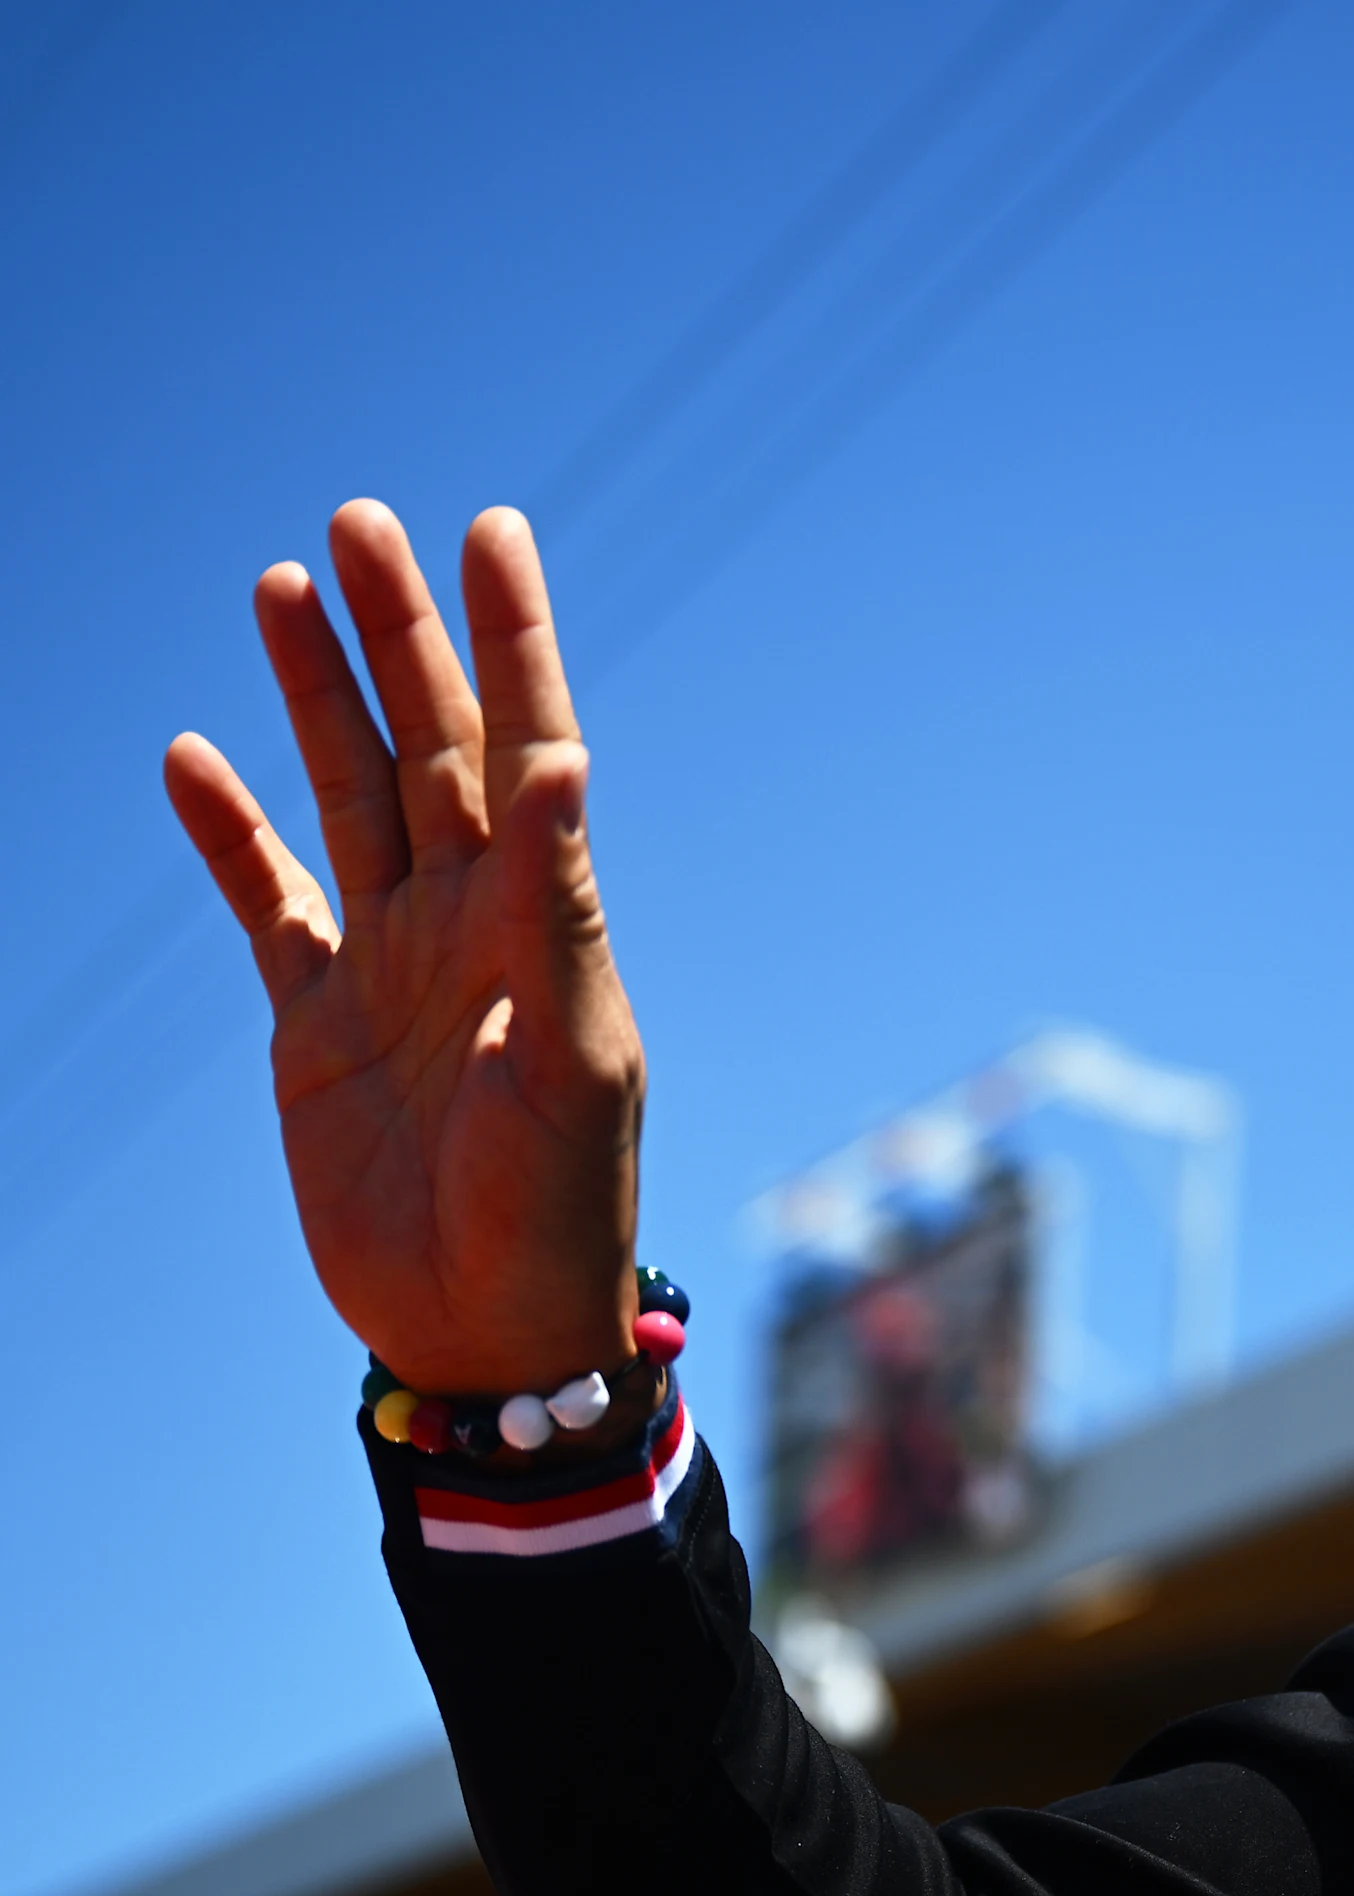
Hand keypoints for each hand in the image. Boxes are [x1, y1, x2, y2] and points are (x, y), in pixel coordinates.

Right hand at [165, 502, 644, 1395]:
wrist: (490, 1330)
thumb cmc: (560, 1204)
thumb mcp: (573, 1054)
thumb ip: (562, 909)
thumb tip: (563, 761)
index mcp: (542, 920)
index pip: (527, 746)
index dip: (509, 639)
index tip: (491, 532)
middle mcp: (468, 924)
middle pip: (427, 746)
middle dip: (399, 635)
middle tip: (362, 518)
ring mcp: (389, 968)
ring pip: (347, 798)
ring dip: (316, 697)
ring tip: (285, 587)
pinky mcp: (314, 1028)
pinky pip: (265, 904)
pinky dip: (228, 833)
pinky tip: (192, 756)